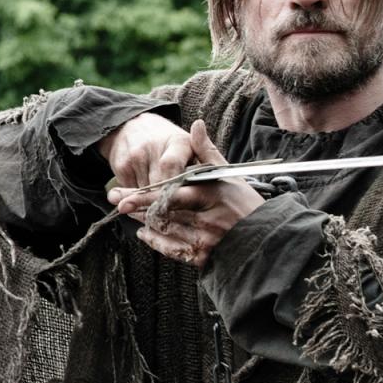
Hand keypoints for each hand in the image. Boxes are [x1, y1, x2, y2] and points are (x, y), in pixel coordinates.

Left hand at [107, 120, 264, 267]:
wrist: (265, 238)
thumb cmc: (245, 203)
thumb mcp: (228, 174)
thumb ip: (207, 151)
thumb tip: (196, 124)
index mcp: (211, 195)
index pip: (170, 195)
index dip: (143, 197)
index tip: (122, 196)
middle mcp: (207, 219)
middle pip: (161, 213)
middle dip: (136, 207)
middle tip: (117, 200)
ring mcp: (205, 240)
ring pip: (164, 231)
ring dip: (144, 221)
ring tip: (132, 211)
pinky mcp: (203, 257)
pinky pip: (171, 250)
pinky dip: (155, 241)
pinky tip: (146, 232)